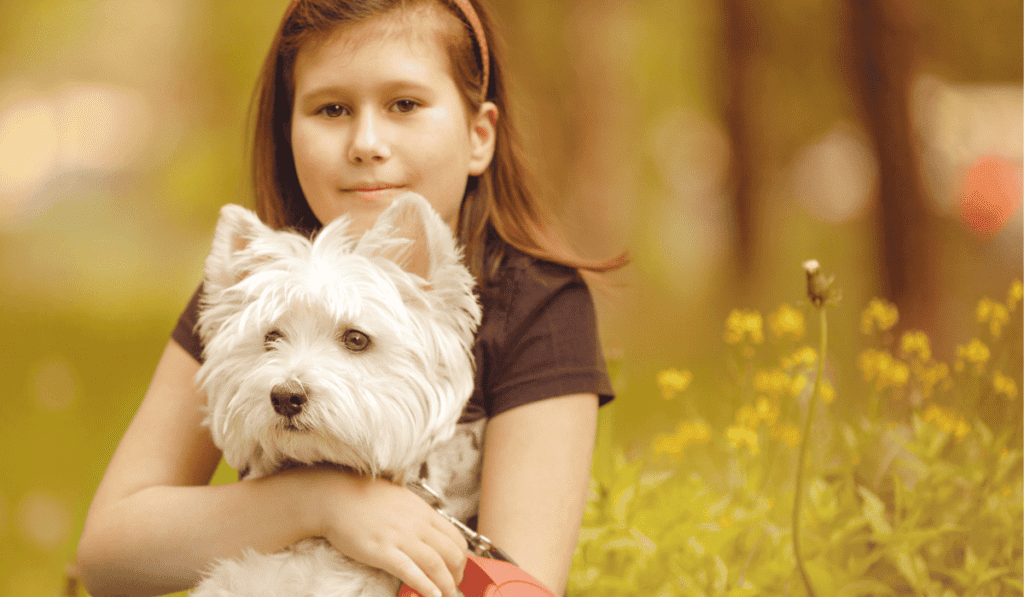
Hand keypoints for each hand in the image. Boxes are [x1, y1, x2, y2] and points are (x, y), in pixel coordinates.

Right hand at [302, 468, 467, 596]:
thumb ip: (417, 514)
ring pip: (436, 565)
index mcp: (423, 512)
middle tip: (453, 587)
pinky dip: (425, 586)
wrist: (334, 496)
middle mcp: (417, 525)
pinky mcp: (382, 551)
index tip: (458, 571)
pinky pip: (410, 572)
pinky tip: (433, 596)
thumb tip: (429, 528)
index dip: (462, 559)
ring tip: (447, 596)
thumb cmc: (364, 496)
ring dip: (447, 586)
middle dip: (458, 576)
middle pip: (452, 554)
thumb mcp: (401, 498)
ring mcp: (400, 538)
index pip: (457, 539)